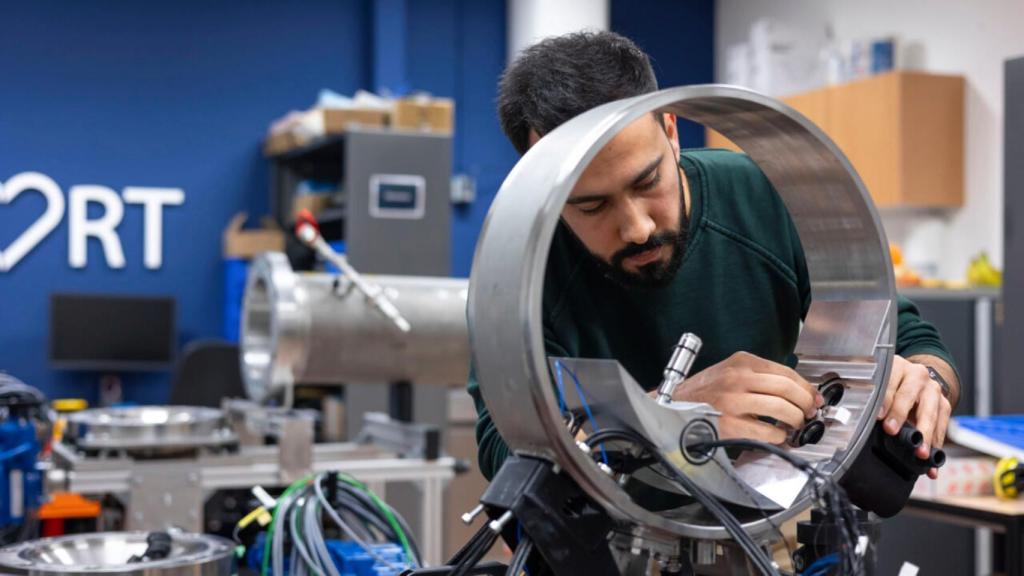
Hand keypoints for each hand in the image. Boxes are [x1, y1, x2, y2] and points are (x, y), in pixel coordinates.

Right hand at [674, 351, 823, 443]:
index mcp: (741, 362)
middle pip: (786, 388)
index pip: (785, 372)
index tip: (814, 397)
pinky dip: (779, 435)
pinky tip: (778, 435)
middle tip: (809, 412)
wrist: (674, 404)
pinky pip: (766, 431)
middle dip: (805, 403)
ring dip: (795, 419)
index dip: (806, 387)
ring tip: (795, 424)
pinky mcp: (728, 424)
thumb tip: (796, 391)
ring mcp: (732, 401)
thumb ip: (759, 376)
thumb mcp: (730, 371)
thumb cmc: (703, 391)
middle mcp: (737, 378)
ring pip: (780, 408)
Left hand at [878, 355, 951, 478]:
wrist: (917, 380)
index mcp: (897, 367)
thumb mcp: (882, 385)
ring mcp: (933, 389)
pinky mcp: (944, 404)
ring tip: (921, 452)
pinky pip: (942, 425)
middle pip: (909, 395)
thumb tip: (862, 421)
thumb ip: (875, 399)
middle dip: (900, 415)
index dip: (884, 400)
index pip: (889, 382)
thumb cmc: (894, 385)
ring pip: (930, 412)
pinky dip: (937, 444)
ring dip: (925, 434)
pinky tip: (933, 459)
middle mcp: (917, 375)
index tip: (879, 416)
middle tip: (892, 431)